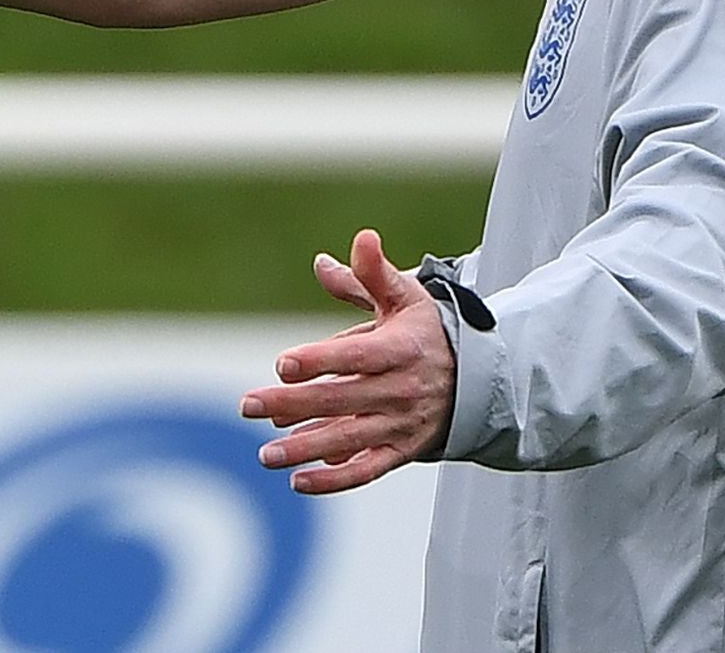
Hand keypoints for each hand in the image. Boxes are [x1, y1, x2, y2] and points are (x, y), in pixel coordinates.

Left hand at [240, 228, 453, 493]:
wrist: (478, 378)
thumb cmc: (427, 330)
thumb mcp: (406, 296)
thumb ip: (372, 274)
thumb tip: (350, 243)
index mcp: (401, 348)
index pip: (356, 356)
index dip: (319, 361)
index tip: (281, 365)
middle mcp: (402, 390)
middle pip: (341, 399)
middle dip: (292, 404)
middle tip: (247, 405)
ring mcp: (402, 424)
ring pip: (350, 440)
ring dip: (305, 449)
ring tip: (265, 453)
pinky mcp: (402, 450)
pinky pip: (368, 470)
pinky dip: (336, 480)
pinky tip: (299, 480)